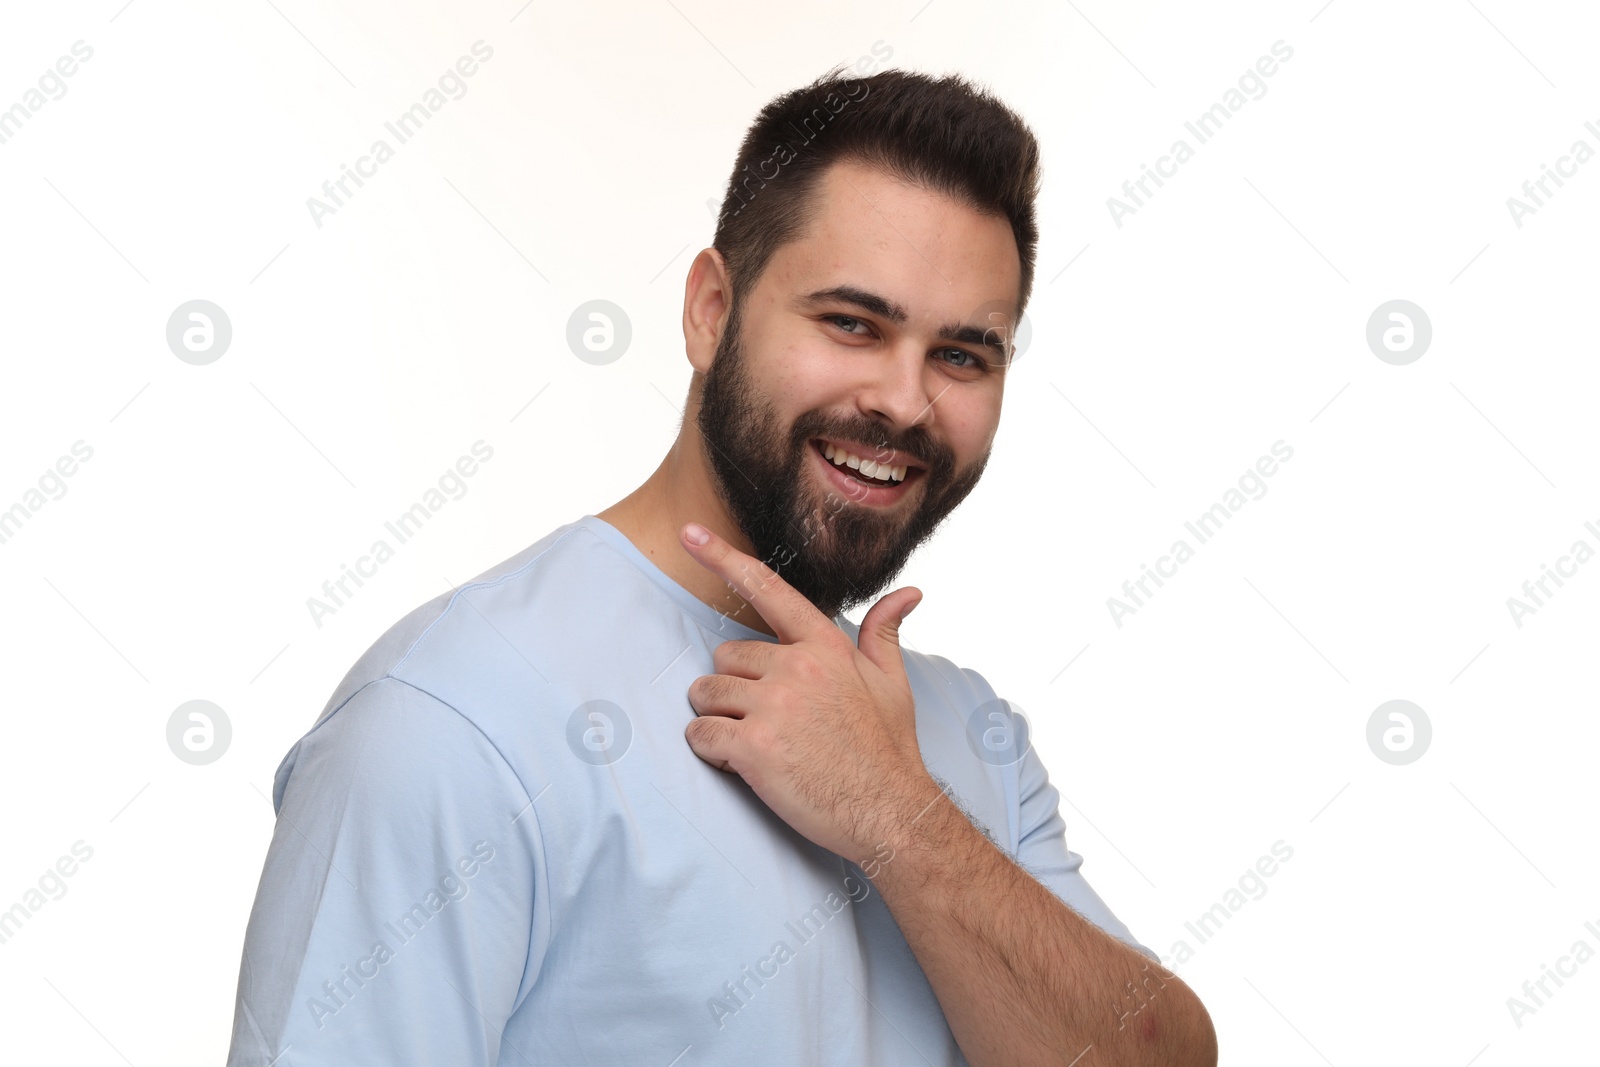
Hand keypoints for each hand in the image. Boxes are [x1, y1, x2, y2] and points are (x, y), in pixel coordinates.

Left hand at [679, 521, 932, 860]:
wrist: (890, 812)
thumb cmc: (888, 750)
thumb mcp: (892, 682)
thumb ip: (884, 632)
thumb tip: (909, 593)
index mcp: (825, 646)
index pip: (767, 590)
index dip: (724, 558)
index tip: (690, 532)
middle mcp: (796, 667)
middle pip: (724, 656)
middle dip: (734, 688)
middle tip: (768, 720)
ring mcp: (772, 707)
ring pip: (705, 695)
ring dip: (718, 720)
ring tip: (757, 744)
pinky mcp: (753, 747)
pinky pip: (700, 735)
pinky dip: (711, 752)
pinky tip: (743, 765)